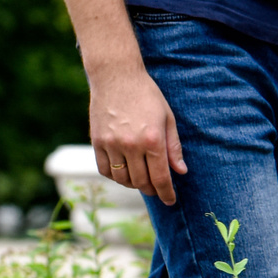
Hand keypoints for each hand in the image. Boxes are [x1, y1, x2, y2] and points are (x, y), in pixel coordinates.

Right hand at [89, 59, 186, 204]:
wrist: (117, 76)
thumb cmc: (147, 95)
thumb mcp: (167, 118)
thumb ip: (173, 147)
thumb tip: (180, 172)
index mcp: (152, 139)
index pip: (160, 177)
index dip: (166, 193)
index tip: (171, 201)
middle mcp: (131, 145)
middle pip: (141, 181)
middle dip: (152, 190)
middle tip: (157, 190)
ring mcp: (111, 144)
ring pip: (122, 179)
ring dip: (133, 184)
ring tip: (142, 180)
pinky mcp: (97, 141)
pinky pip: (105, 170)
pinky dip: (115, 176)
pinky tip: (124, 172)